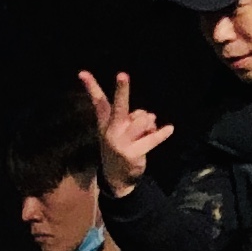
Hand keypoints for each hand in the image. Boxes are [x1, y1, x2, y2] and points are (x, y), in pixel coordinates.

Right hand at [79, 68, 174, 197]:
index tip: (82, 72)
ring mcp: (122, 143)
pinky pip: (152, 138)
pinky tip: (169, 129)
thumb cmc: (120, 146)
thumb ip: (132, 118)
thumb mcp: (119, 131)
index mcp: (105, 123)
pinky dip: (162, 133)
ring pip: (143, 120)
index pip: (98, 102)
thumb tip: (149, 116)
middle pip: (119, 106)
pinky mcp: (133, 153)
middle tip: (122, 74)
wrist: (116, 177)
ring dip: (149, 122)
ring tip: (148, 128)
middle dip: (122, 90)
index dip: (91, 86)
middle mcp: (112, 131)